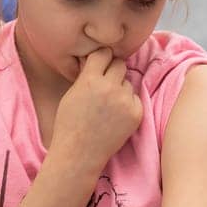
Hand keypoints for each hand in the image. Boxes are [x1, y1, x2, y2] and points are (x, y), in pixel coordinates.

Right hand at [51, 48, 142, 173]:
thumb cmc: (70, 124)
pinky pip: (135, 99)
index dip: (101, 57)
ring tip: (107, 106)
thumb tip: (96, 58)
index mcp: (90, 80)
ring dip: (120, 89)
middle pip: (119, 64)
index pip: (104, 53)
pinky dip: (128, 104)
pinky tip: (115, 116)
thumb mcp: (72, 93)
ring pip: (128, 83)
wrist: (79, 154)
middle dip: (112, 70)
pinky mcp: (136, 113)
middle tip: (105, 82)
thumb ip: (85, 75)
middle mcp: (109, 87)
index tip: (100, 62)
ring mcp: (125, 101)